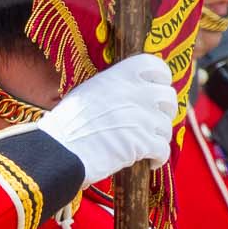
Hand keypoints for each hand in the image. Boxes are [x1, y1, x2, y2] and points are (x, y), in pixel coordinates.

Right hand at [37, 54, 176, 185]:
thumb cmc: (67, 125)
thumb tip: (130, 92)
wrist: (59, 150)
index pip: (155, 65)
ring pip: (166, 126)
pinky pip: (163, 150)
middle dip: (165, 111)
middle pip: (168, 96)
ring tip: (146, 145)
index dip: (162, 78)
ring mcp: (140, 118)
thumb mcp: (88, 92)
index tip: (159, 88)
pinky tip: (150, 162)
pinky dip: (158, 158)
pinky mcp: (142, 143)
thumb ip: (112, 88)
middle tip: (154, 122)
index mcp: (118, 76)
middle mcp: (133, 93)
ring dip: (158, 137)